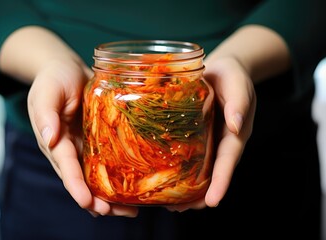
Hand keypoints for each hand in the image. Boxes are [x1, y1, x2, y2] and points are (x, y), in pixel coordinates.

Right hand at [27, 58, 138, 216]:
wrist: (67, 70)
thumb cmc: (54, 78)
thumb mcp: (47, 91)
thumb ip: (46, 113)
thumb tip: (49, 138)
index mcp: (55, 141)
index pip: (65, 167)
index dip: (75, 186)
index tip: (87, 203)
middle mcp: (69, 149)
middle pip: (81, 180)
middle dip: (96, 200)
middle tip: (115, 213)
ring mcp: (84, 147)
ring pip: (95, 177)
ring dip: (110, 196)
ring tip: (129, 211)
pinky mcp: (97, 141)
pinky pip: (106, 163)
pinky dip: (117, 178)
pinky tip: (132, 190)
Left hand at [167, 56, 255, 211]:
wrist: (221, 70)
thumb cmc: (232, 76)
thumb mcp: (238, 84)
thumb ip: (240, 102)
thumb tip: (236, 125)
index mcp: (234, 134)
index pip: (229, 161)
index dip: (221, 181)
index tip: (212, 202)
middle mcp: (220, 142)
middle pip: (213, 173)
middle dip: (199, 194)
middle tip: (181, 210)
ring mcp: (206, 140)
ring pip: (199, 169)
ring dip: (186, 188)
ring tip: (169, 204)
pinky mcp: (193, 134)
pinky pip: (186, 155)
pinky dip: (177, 168)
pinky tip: (163, 178)